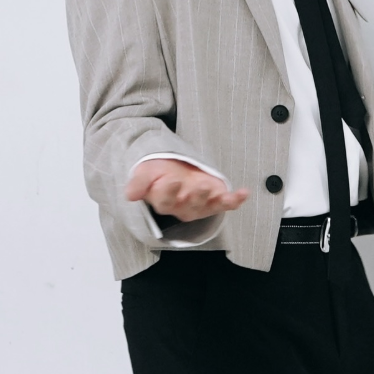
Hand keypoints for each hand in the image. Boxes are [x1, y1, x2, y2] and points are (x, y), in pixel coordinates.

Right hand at [125, 158, 249, 221]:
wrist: (174, 167)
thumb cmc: (158, 172)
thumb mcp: (145, 171)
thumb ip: (139, 182)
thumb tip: (130, 194)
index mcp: (163, 200)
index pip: (164, 199)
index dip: (168, 191)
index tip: (171, 180)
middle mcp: (182, 206)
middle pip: (189, 205)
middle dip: (196, 195)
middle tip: (199, 185)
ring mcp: (200, 205)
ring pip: (207, 205)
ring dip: (214, 198)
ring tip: (217, 188)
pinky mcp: (215, 200)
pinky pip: (226, 203)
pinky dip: (236, 200)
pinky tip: (244, 193)